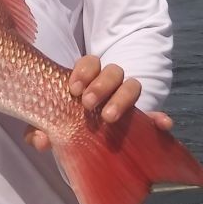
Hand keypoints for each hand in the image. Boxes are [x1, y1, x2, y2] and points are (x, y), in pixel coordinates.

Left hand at [25, 55, 172, 151]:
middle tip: (87, 103)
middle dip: (101, 84)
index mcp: (89, 80)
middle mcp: (110, 85)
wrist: (89, 140)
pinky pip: (154, 117)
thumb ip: (41, 129)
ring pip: (132, 86)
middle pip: (112, 71)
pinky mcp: (142, 121)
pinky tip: (162, 124)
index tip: (73, 89)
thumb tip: (40, 141)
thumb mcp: (52, 124)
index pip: (90, 62)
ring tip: (109, 117)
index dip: (83, 71)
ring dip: (122, 98)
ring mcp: (126, 100)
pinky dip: (158, 119)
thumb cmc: (67, 123)